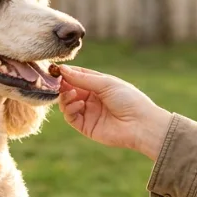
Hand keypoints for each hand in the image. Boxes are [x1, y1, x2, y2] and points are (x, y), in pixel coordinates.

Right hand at [55, 64, 170, 159]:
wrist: (140, 124)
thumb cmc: (129, 99)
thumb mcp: (106, 83)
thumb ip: (83, 78)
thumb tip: (62, 69)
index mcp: (99, 85)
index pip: (78, 76)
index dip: (67, 73)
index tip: (56, 70)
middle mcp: (92, 98)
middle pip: (69, 89)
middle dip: (62, 85)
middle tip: (58, 82)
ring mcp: (88, 112)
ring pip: (67, 103)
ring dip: (65, 97)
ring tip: (71, 93)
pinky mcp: (86, 126)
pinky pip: (71, 117)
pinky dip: (70, 109)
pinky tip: (80, 104)